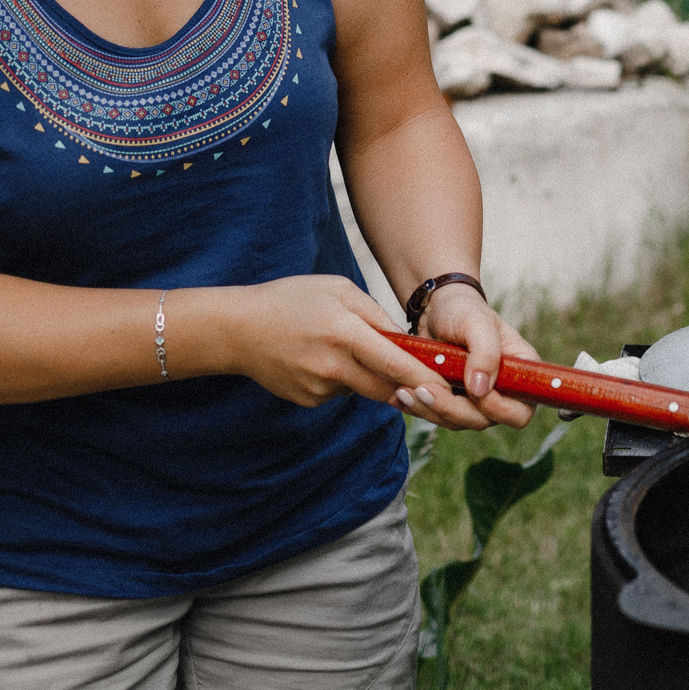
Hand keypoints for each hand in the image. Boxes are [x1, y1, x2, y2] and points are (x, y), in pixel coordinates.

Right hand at [236, 275, 520, 428]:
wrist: (237, 329)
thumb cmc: (292, 299)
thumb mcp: (338, 289)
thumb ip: (375, 314)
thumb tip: (404, 342)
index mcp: (343, 331)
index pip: (395, 362)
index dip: (425, 380)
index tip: (451, 391)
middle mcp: (332, 364)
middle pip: (387, 386)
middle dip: (408, 383)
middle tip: (424, 375)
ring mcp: (318, 387)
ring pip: (366, 390)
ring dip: (374, 376)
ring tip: (347, 347)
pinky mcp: (309, 400)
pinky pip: (342, 393)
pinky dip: (345, 379)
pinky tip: (322, 358)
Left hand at [411, 280, 535, 429]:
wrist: (437, 309)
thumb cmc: (463, 310)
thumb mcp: (477, 322)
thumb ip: (486, 352)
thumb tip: (481, 391)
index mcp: (519, 375)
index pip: (520, 411)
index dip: (500, 410)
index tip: (474, 392)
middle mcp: (501, 394)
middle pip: (483, 421)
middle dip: (452, 409)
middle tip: (424, 389)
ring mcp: (474, 402)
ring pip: (455, 422)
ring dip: (430, 410)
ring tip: (404, 390)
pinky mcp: (450, 403)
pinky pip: (435, 416)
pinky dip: (416, 408)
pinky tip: (398, 396)